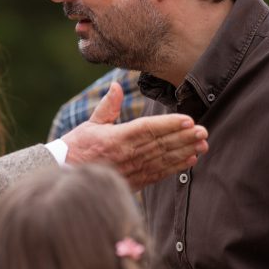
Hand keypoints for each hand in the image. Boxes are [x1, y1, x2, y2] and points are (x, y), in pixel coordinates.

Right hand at [61, 82, 208, 189]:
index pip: (148, 129)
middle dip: (184, 138)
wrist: (65, 175)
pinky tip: (189, 160)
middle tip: (203, 131)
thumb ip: (108, 106)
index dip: (169, 124)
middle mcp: (126, 155)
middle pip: (160, 145)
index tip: (188, 120)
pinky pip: (158, 174)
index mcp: (116, 138)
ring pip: (163, 160)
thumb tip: (116, 86)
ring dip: (184, 152)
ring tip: (202, 144)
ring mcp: (131, 170)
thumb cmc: (77, 147)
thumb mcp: (90, 124)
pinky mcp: (134, 182)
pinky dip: (175, 167)